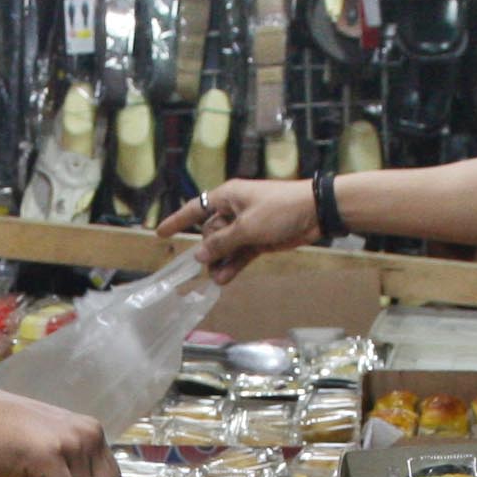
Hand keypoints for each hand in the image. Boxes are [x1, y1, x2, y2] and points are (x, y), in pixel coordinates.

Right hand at [160, 179, 321, 280]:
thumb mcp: (247, 227)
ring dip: (221, 262)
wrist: (316, 212)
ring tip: (217, 280)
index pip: (195, 208)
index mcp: (227, 196)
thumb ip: (221, 242)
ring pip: (226, 246)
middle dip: (209, 250)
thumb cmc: (280, 210)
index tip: (160, 233)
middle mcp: (234, 209)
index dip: (177, 221)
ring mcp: (247, 225)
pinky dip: (233, 264)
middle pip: (211, 232)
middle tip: (210, 264)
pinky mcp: (259, 239)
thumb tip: (199, 256)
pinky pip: (240, 253)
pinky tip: (225, 279)